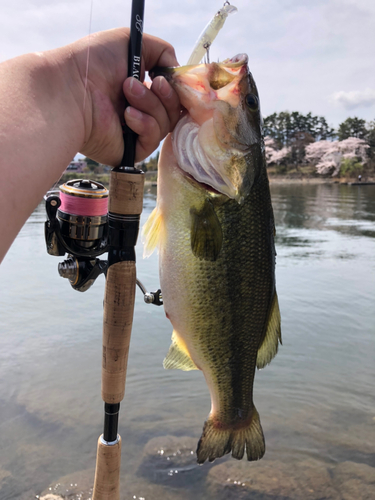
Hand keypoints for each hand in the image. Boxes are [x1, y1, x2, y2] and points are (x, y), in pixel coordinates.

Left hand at [63, 28, 180, 165]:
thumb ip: (162, 51)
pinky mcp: (130, 151)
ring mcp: (134, 133)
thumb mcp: (132, 42)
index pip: (172, 95)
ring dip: (151, 104)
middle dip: (164, 94)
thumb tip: (176, 72)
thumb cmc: (94, 62)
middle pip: (173, 111)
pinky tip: (126, 115)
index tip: (169, 78)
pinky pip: (153, 140)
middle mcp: (138, 112)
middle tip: (146, 81)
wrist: (71, 88)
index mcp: (139, 90)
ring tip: (126, 91)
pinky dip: (145, 124)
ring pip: (166, 124)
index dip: (176, 88)